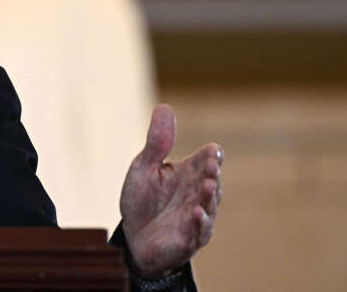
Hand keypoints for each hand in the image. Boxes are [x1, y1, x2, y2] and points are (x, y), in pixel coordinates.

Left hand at [119, 105, 221, 278]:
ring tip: (208, 185)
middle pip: (211, 180)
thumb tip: (164, 107)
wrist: (133, 237)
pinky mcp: (188, 239)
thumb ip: (157, 141)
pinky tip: (198, 213)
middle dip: (212, 173)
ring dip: (210, 195)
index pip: (206, 160)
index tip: (213, 151)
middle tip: (212, 164)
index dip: (211, 155)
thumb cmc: (142, 200)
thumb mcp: (144, 167)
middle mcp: (196, 193)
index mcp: (188, 173)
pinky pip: (199, 231)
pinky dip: (200, 222)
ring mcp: (195, 217)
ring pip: (209, 205)